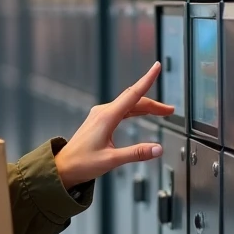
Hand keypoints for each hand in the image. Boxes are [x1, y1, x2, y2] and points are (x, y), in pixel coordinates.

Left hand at [54, 62, 174, 188]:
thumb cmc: (82, 163)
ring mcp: (100, 115)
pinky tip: (142, 113)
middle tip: (170, 110)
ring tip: (162, 112)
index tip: (156, 67)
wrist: (62, 167)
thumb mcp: (111, 160)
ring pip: (128, 105)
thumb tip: (158, 149)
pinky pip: (121, 110)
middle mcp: (103, 112)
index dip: (147, 80)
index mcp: (107, 117)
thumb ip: (136, 153)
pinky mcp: (99, 121)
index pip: (133, 94)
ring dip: (146, 107)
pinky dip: (135, 110)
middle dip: (154, 104)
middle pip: (134, 100)